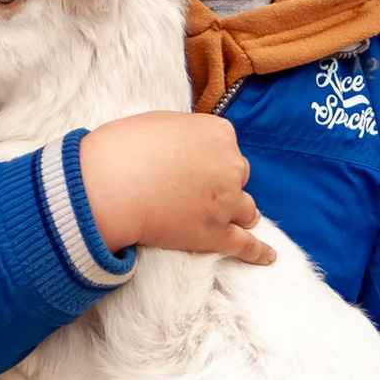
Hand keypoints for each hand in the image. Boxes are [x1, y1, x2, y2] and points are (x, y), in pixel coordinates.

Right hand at [79, 111, 274, 263]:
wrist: (110, 185)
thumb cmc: (125, 149)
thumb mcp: (163, 123)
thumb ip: (189, 135)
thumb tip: (191, 147)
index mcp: (220, 133)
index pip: (228, 148)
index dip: (210, 159)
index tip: (193, 166)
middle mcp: (231, 165)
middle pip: (237, 176)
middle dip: (222, 184)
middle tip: (195, 192)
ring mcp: (227, 202)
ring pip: (246, 210)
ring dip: (236, 213)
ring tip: (224, 220)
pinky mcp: (217, 234)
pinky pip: (246, 245)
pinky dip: (259, 252)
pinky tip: (269, 257)